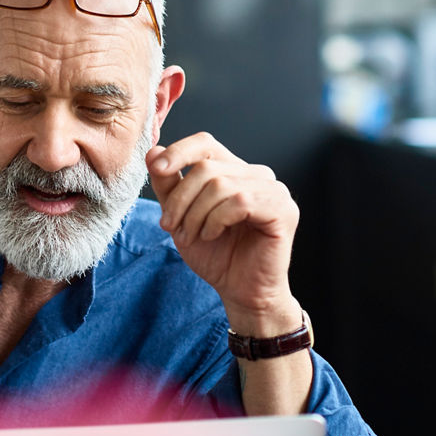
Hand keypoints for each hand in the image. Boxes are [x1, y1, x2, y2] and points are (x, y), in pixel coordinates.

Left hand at [147, 133, 300, 334]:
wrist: (239, 291)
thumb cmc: (215, 254)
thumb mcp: (180, 216)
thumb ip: (168, 184)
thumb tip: (152, 151)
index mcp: (234, 171)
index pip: (205, 143)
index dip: (179, 151)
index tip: (158, 168)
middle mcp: (257, 174)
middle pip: (206, 168)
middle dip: (180, 199)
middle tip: (170, 226)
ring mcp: (274, 190)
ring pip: (220, 185)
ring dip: (196, 215)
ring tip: (192, 236)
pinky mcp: (283, 209)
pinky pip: (239, 201)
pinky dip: (217, 220)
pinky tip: (213, 235)